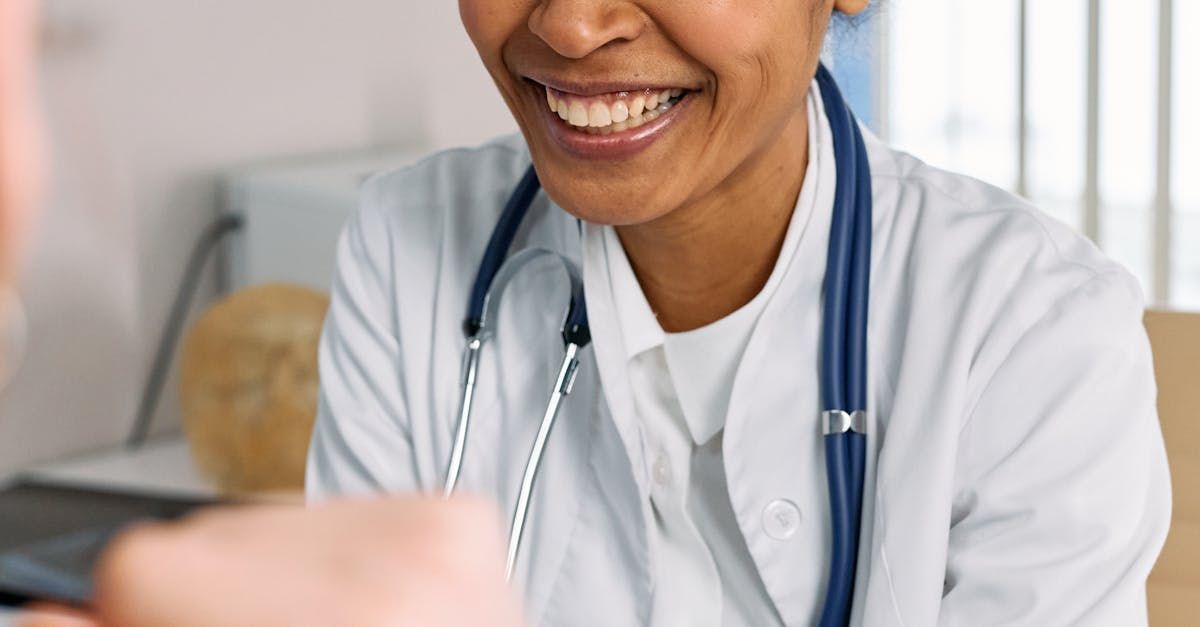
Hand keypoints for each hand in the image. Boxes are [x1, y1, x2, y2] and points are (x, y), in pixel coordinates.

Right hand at [19, 496, 525, 626]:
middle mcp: (384, 577)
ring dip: (292, 572)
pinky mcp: (462, 515)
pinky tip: (379, 605)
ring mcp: (435, 535)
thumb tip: (51, 619)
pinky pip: (356, 507)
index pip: (147, 560)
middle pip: (215, 532)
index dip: (150, 609)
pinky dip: (354, 553)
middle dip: (224, 594)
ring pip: (283, 514)